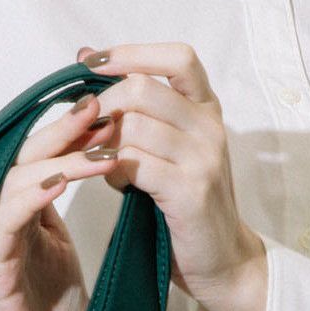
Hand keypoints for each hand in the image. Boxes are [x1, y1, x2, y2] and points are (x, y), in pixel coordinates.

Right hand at [0, 93, 121, 310]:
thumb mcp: (64, 253)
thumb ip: (64, 215)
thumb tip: (94, 170)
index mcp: (21, 214)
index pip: (40, 156)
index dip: (69, 130)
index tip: (107, 106)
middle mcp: (1, 221)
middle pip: (22, 157)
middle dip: (61, 130)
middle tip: (98, 106)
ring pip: (12, 181)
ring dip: (55, 159)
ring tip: (96, 146)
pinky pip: (3, 222)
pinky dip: (29, 196)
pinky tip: (60, 181)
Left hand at [73, 43, 264, 306]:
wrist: (222, 258)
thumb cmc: (186, 200)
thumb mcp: (169, 145)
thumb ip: (138, 108)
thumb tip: (86, 61)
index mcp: (207, 108)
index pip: (177, 57)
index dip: (132, 52)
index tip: (93, 62)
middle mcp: (210, 126)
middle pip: (142, 88)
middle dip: (102, 107)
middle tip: (86, 131)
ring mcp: (204, 158)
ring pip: (134, 126)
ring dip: (105, 144)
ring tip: (104, 164)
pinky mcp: (191, 190)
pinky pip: (135, 163)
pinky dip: (113, 171)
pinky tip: (116, 183)